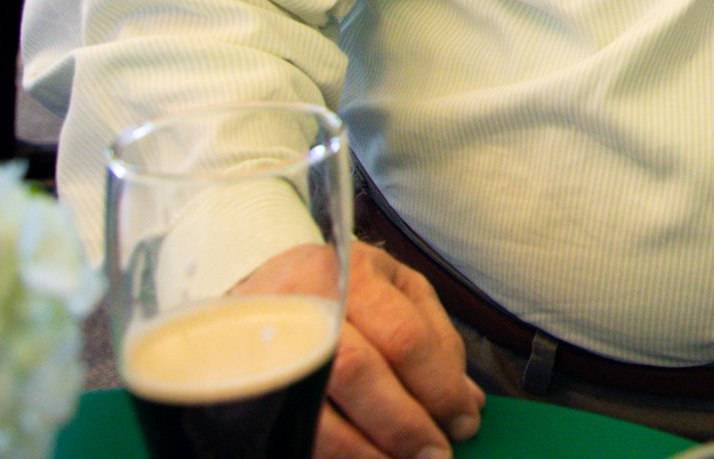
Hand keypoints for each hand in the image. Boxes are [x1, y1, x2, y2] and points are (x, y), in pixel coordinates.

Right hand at [236, 242, 484, 458]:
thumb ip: (437, 341)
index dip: (439, 386)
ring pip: (315, 410)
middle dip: (404, 423)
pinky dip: (330, 454)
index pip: (404, 337)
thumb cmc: (342, 289)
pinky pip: (287, 429)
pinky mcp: (245, 386)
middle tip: (435, 454)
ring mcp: (264, 345)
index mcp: (352, 274)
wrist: (259, 285)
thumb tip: (469, 401)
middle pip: (358, 372)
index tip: (464, 421)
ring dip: (365, 450)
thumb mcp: (397, 290)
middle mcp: (303, 305)